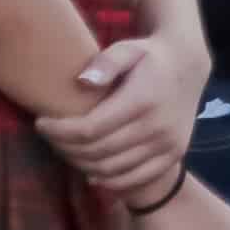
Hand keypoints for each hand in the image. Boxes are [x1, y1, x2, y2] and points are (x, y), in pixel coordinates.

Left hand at [48, 35, 203, 201]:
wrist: (188, 66)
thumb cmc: (150, 57)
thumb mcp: (128, 49)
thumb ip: (106, 63)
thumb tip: (83, 82)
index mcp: (143, 100)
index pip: (90, 129)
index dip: (59, 131)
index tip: (40, 123)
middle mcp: (158, 127)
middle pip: (97, 152)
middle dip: (65, 147)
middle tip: (50, 137)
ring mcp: (168, 144)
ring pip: (112, 169)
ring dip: (82, 164)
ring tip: (68, 149)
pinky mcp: (173, 155)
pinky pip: (134, 178)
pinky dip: (108, 181)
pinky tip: (91, 170)